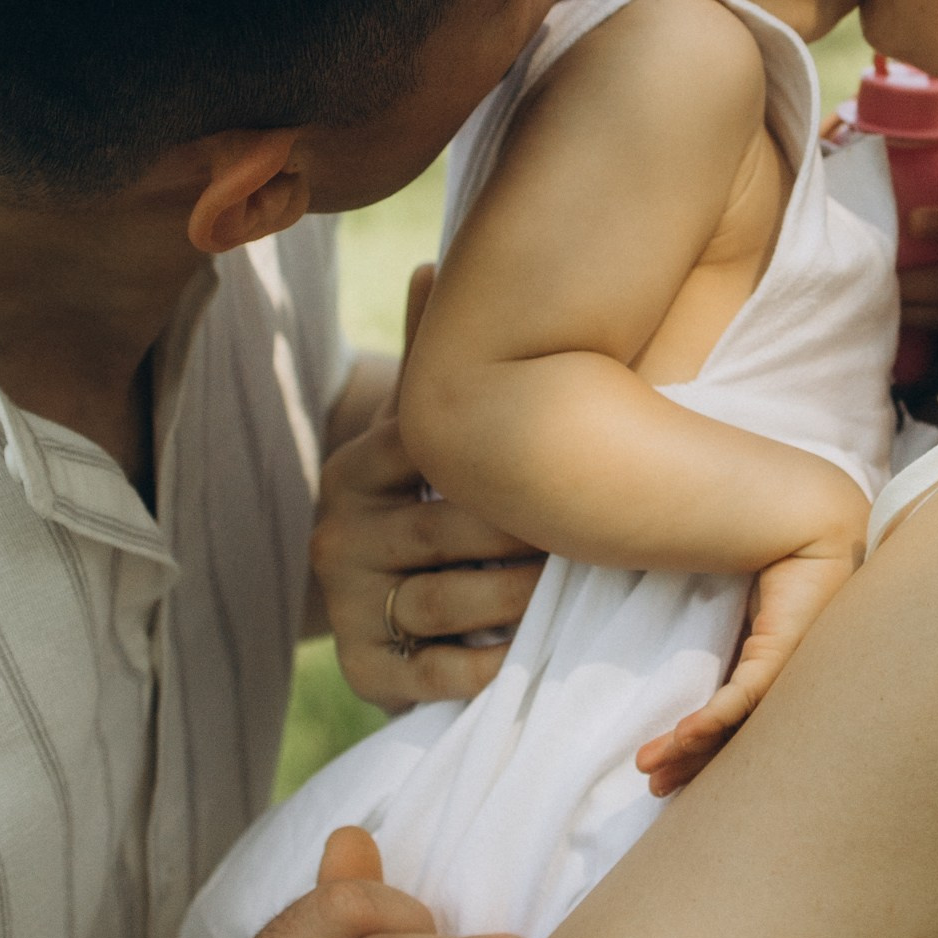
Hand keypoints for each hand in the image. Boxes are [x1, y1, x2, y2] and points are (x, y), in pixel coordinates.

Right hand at [313, 268, 544, 704]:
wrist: (378, 597)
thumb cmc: (425, 496)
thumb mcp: (424, 426)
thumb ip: (433, 358)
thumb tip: (428, 263)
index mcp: (353, 468)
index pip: (430, 456)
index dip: (507, 467)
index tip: (575, 466)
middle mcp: (336, 534)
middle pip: (445, 531)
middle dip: (526, 538)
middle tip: (601, 539)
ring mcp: (345, 604)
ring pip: (446, 599)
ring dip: (519, 601)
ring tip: (581, 591)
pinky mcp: (360, 670)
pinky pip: (430, 674)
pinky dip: (486, 670)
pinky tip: (533, 659)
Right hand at [634, 520, 864, 794]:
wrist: (812, 525)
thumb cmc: (781, 565)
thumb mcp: (744, 616)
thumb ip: (723, 645)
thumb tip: (684, 663)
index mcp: (777, 678)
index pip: (735, 725)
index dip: (697, 749)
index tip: (659, 766)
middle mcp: (786, 685)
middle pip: (735, 738)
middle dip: (691, 763)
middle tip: (653, 781)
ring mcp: (787, 674)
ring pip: (736, 727)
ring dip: (691, 748)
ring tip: (652, 767)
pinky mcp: (783, 654)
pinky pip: (744, 697)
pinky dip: (712, 719)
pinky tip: (683, 736)